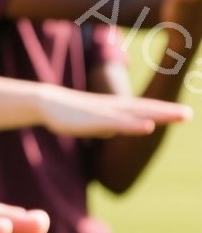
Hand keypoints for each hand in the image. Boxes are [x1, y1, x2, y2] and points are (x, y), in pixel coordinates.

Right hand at [36, 86, 190, 136]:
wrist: (46, 103)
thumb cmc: (68, 114)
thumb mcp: (93, 121)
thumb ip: (109, 124)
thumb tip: (118, 128)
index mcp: (115, 109)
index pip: (144, 109)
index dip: (164, 111)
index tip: (184, 113)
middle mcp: (115, 108)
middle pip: (146, 108)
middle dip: (169, 112)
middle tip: (189, 114)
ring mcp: (106, 113)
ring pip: (138, 113)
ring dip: (160, 114)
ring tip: (181, 116)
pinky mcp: (96, 120)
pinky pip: (119, 123)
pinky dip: (135, 124)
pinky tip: (148, 126)